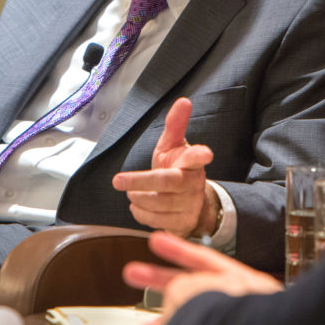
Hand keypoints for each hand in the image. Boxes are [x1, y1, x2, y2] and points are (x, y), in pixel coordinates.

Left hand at [112, 98, 215, 237]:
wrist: (189, 203)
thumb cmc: (177, 168)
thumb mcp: (174, 146)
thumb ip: (175, 125)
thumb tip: (183, 101)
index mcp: (192, 163)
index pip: (197, 157)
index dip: (200, 155)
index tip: (206, 153)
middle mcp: (193, 184)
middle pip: (168, 182)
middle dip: (140, 181)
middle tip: (117, 180)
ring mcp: (190, 205)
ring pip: (159, 203)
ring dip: (138, 197)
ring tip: (130, 192)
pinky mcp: (183, 223)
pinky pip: (156, 220)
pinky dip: (141, 213)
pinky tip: (137, 206)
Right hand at [123, 231, 282, 324]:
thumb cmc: (246, 317)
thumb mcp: (207, 289)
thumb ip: (185, 286)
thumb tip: (172, 294)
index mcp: (238, 281)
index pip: (203, 258)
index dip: (176, 248)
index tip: (155, 240)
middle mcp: (235, 301)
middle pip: (192, 287)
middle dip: (159, 281)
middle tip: (133, 274)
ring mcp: (230, 324)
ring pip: (192, 319)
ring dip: (165, 322)